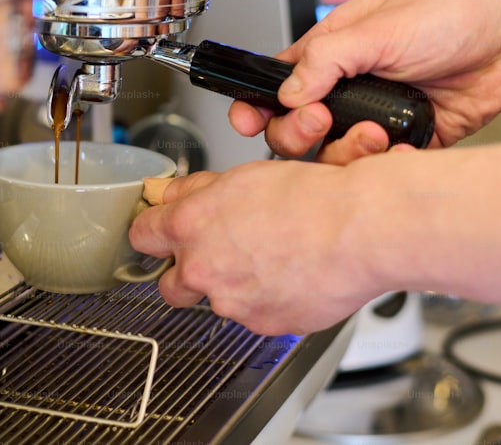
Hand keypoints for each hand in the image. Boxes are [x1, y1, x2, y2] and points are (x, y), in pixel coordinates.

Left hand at [131, 166, 383, 335]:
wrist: (360, 232)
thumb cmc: (311, 199)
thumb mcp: (243, 176)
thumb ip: (197, 191)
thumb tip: (173, 195)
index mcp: (190, 226)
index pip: (141, 235)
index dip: (152, 231)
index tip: (159, 230)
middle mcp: (203, 269)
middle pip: (168, 285)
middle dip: (182, 273)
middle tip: (210, 255)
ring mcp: (232, 303)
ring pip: (216, 300)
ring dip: (231, 285)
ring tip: (268, 258)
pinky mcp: (264, 325)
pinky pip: (254, 315)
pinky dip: (266, 300)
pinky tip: (290, 275)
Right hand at [228, 0, 500, 163]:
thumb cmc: (452, 18)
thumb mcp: (380, 26)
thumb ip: (327, 58)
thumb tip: (289, 92)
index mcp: (328, 54)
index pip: (274, 85)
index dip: (255, 106)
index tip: (248, 120)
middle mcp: (342, 90)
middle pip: (291, 129)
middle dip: (297, 132)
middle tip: (322, 120)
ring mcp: (367, 120)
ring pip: (327, 156)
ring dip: (344, 151)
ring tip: (374, 133)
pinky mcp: (397, 145)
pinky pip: (371, 171)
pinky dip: (380, 166)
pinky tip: (399, 147)